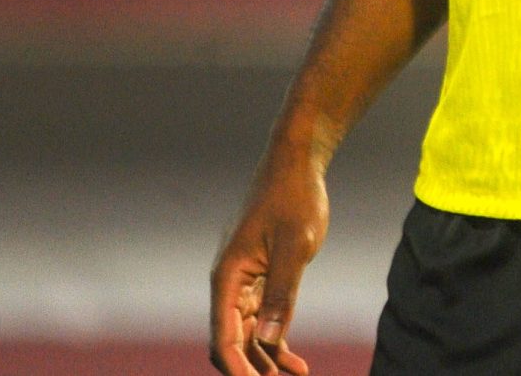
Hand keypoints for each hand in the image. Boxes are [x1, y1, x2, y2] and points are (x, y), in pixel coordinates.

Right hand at [210, 154, 329, 375]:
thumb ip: (283, 293)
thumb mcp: (296, 246)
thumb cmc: (294, 198)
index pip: (223, 339)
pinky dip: (275, 343)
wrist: (297, 165)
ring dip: (266, 362)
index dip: (239, 370)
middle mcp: (229, 285)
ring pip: (247, 337)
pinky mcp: (260, 279)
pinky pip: (262, 321)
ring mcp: (243, 283)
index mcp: (227, 278)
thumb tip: (270, 341)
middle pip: (231, 344)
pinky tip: (295, 363)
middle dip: (251, 371)